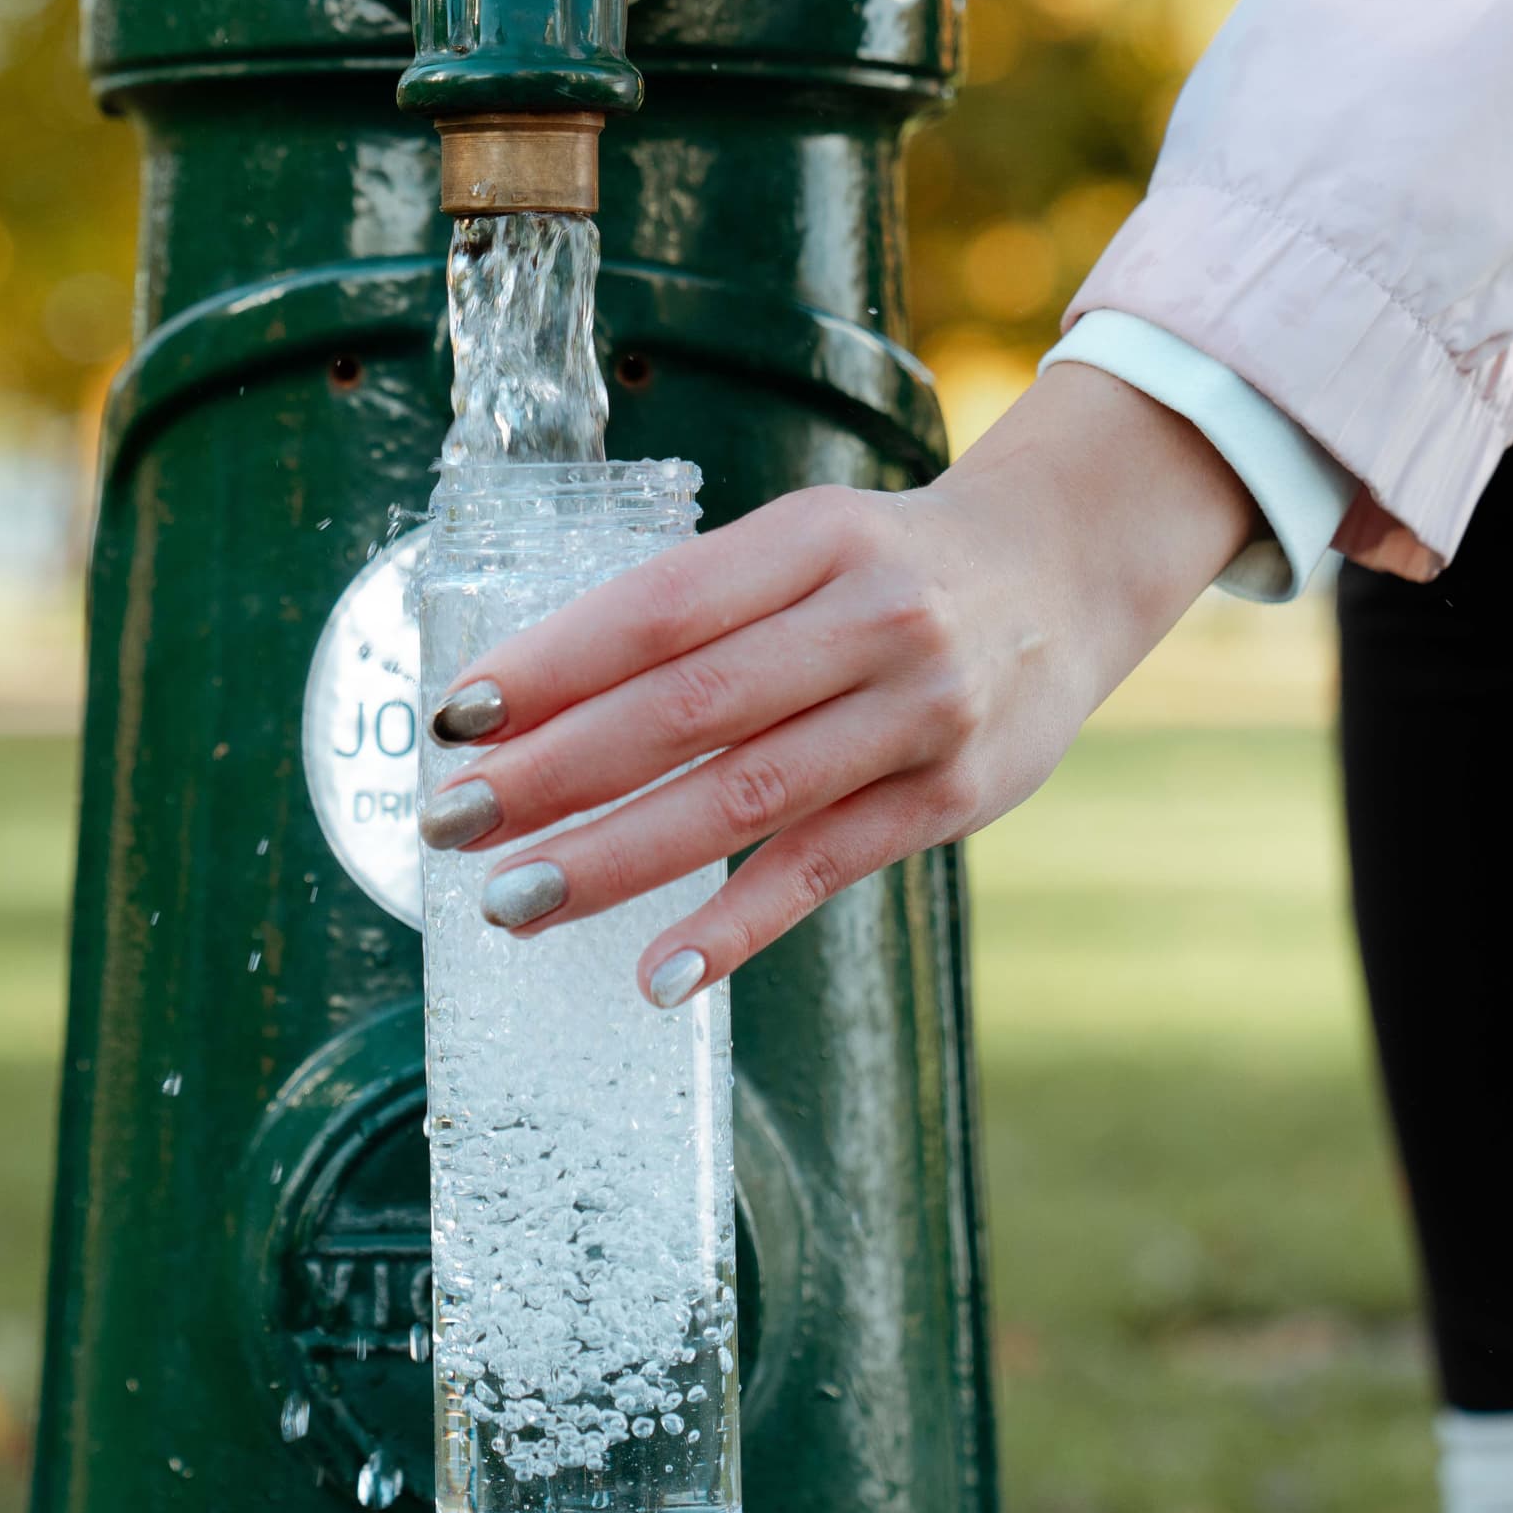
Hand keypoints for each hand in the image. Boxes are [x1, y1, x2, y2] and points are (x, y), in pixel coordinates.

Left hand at [421, 366, 1257, 1003]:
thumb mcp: (801, 544)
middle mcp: (868, 618)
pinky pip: (824, 867)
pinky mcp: (949, 798)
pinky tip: (659, 974)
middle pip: (687, 706)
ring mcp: (916, 713)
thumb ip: (693, 614)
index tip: (456, 719)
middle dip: (554, 772)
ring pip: (743, 796)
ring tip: (514, 902)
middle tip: (450, 823)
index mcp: (810, 538)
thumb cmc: (885, 565)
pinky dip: (736, 925)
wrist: (1062, 572)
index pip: (658, 608)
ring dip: (617, 859)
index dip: (551, 666)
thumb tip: (530, 709)